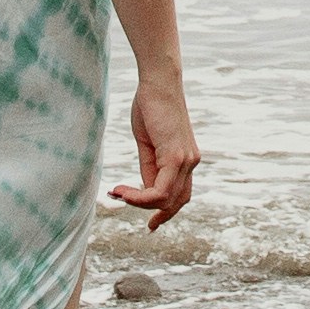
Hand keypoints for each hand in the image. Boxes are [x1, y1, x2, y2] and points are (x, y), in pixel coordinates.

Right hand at [111, 71, 199, 225]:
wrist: (158, 83)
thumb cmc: (150, 107)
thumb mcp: (148, 144)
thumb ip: (149, 167)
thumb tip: (144, 189)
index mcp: (186, 160)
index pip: (179, 196)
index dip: (165, 213)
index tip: (151, 225)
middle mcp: (191, 163)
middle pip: (175, 202)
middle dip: (151, 212)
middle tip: (122, 201)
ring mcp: (187, 160)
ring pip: (167, 199)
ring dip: (140, 203)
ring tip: (118, 193)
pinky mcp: (176, 156)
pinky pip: (161, 190)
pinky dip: (141, 196)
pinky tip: (123, 191)